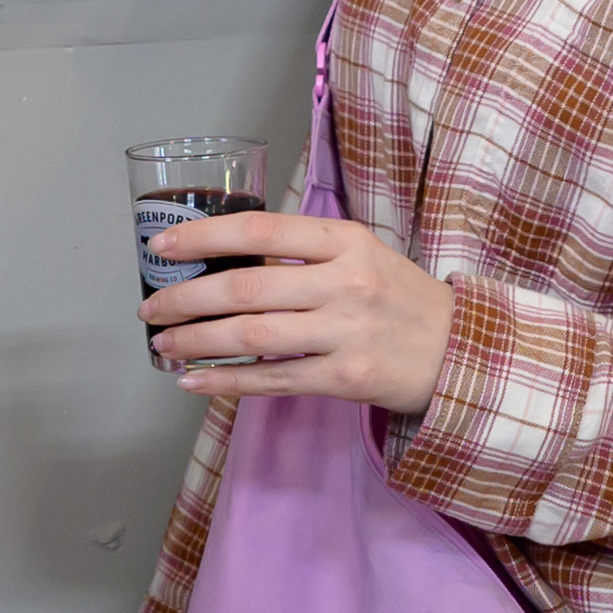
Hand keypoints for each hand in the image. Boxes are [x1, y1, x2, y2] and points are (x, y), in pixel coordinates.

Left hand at [145, 212, 455, 415]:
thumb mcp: (362, 255)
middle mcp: (344, 282)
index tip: (161, 246)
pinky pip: (273, 379)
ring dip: (196, 341)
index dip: (203, 236)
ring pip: (252, 335)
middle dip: (186, 298)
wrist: (461, 351)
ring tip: (164, 345)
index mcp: (345, 240)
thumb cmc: (400, 298)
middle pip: (246, 287)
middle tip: (151, 309)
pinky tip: (194, 381)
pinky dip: (227, 381)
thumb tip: (226, 261)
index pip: (259, 231)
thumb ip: (304, 254)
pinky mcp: (346, 378)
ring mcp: (346, 332)